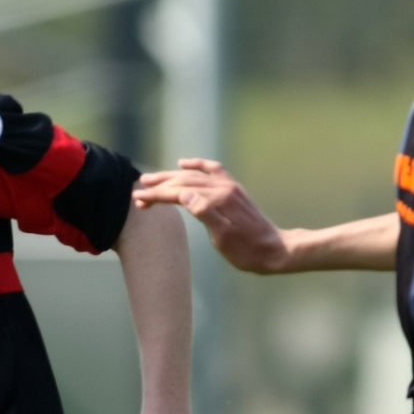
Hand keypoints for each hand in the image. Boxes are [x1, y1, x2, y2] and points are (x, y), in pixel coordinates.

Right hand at [134, 159, 289, 273]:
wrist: (276, 250)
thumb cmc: (248, 251)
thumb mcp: (223, 238)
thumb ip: (205, 213)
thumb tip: (184, 196)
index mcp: (217, 200)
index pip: (179, 193)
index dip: (157, 196)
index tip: (138, 200)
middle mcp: (222, 188)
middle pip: (183, 181)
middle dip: (158, 185)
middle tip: (137, 191)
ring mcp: (229, 186)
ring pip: (193, 175)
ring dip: (171, 176)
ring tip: (151, 179)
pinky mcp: (233, 189)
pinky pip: (211, 169)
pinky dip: (196, 164)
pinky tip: (184, 163)